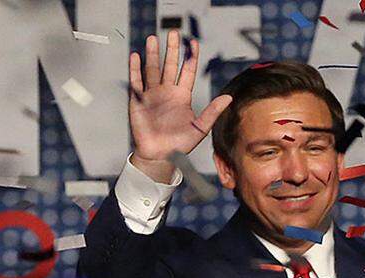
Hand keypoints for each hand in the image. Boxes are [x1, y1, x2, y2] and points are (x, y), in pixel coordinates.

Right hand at [129, 31, 232, 177]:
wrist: (159, 156)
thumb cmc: (178, 145)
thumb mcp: (200, 128)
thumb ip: (213, 112)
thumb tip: (229, 98)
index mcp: (181, 96)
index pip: (187, 71)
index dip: (190, 56)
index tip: (192, 42)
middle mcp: (167, 92)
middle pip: (169, 65)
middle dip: (172, 49)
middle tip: (173, 33)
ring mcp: (152, 95)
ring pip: (152, 69)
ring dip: (153, 54)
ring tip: (153, 38)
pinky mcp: (138, 101)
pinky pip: (136, 82)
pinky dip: (135, 69)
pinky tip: (136, 56)